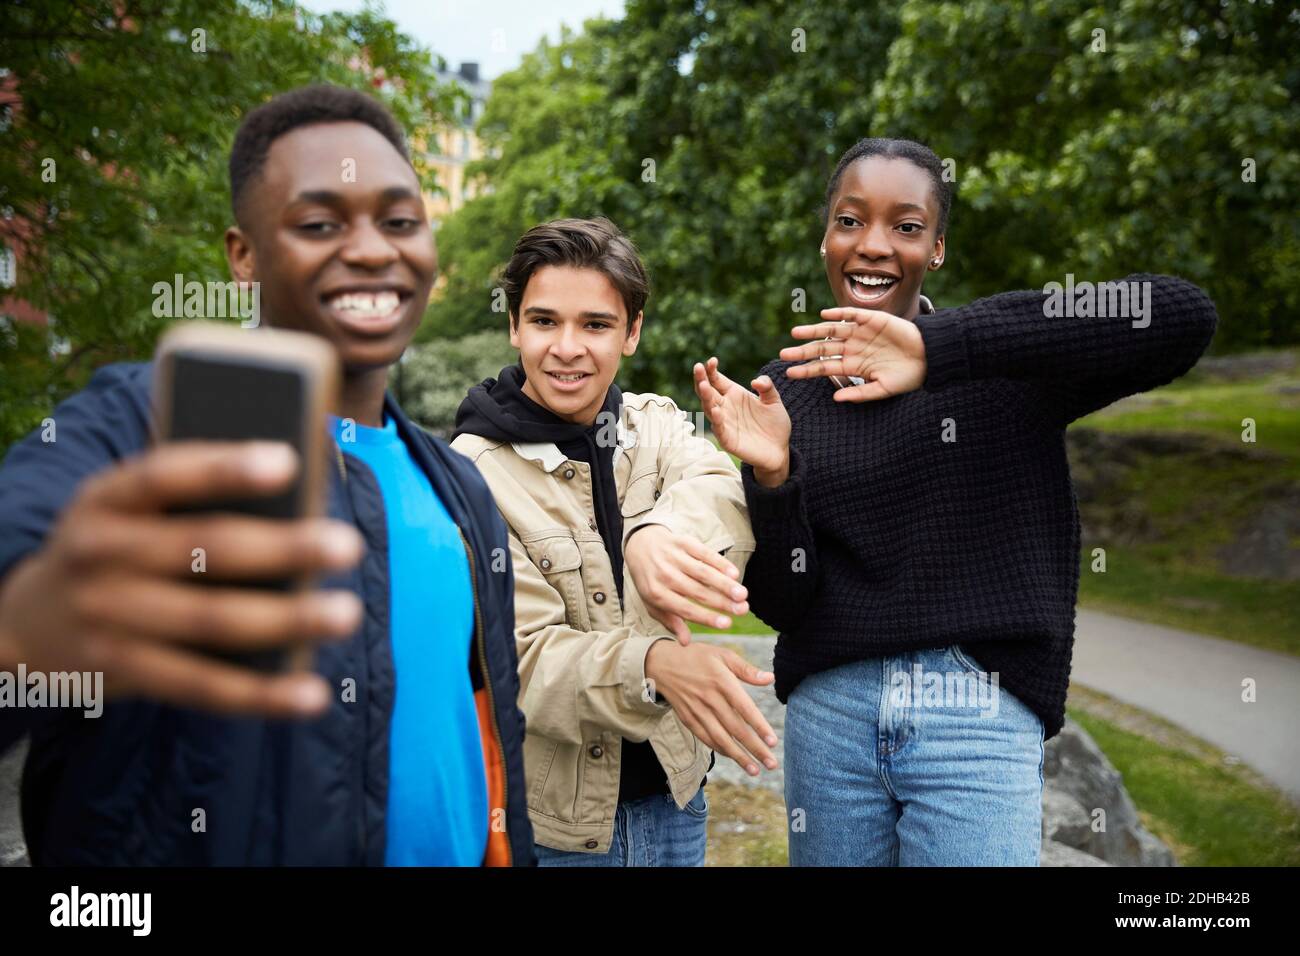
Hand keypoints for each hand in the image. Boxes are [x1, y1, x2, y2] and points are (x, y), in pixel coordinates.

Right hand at [0, 441, 365, 718]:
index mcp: (107, 497)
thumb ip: (195, 497)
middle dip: (281, 548)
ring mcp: (108, 617)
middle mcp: (100, 553)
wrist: (30, 620)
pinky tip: (311, 695)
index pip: (165, 473)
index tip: (290, 462)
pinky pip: (199, 686)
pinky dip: (259, 695)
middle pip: (202, 548)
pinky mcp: (123, 671)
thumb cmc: (122, 542)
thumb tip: (300, 501)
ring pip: (208, 621)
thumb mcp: (132, 508)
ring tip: (346, 613)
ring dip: (284, 620)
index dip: (225, 468)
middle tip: (348, 546)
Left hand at [625, 525, 747, 644]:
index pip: (685, 609)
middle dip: (722, 602)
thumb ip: (671, 621)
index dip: (707, 617)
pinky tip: (734, 573)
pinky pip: (704, 553)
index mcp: (656, 594)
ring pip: (703, 573)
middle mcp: (664, 575)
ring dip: (725, 584)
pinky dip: (720, 563)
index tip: (727, 624)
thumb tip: (685, 642)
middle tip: (743, 610)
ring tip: (743, 594)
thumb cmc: (651, 580)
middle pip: (697, 592)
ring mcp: (673, 557)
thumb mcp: (654, 603)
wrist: (640, 545)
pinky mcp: (682, 542)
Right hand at [644, 640, 778, 775]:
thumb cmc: (696, 657)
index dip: (759, 726)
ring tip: (754, 770)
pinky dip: (720, 749)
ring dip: (738, 756)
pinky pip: (706, 738)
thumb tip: (770, 678)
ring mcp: (697, 711)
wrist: (661, 664)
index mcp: (721, 681)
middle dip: (754, 749)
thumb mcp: (722, 655)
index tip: (773, 742)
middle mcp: (709, 698)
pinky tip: (734, 757)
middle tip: (771, 764)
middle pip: (735, 729)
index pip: (744, 708)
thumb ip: (746, 669)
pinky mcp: (688, 719)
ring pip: (721, 739)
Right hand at [693, 357, 790, 482]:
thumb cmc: (774, 424)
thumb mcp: (774, 401)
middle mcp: (725, 407)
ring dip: (705, 397)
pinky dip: (716, 420)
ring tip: (703, 385)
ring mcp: (724, 423)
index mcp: (734, 395)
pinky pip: (719, 429)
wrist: (779, 450)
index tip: (712, 360)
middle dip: (701, 379)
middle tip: (697, 367)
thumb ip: (767, 387)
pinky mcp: (727, 439)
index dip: (712, 370)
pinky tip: (715, 410)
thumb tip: (756, 381)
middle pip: (708, 391)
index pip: (717, 380)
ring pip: (709, 408)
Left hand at [780, 306, 926, 401]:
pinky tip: (824, 315)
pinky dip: (838, 314)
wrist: (929, 357)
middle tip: (784, 354)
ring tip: (795, 333)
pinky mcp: (872, 319)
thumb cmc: (906, 377)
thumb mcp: (883, 389)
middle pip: (822, 349)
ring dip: (813, 331)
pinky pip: (851, 315)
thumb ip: (860, 393)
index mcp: (852, 365)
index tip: (789, 373)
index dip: (806, 370)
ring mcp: (860, 333)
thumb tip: (836, 399)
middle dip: (803, 351)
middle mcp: (852, 348)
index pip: (824, 367)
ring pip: (831, 331)